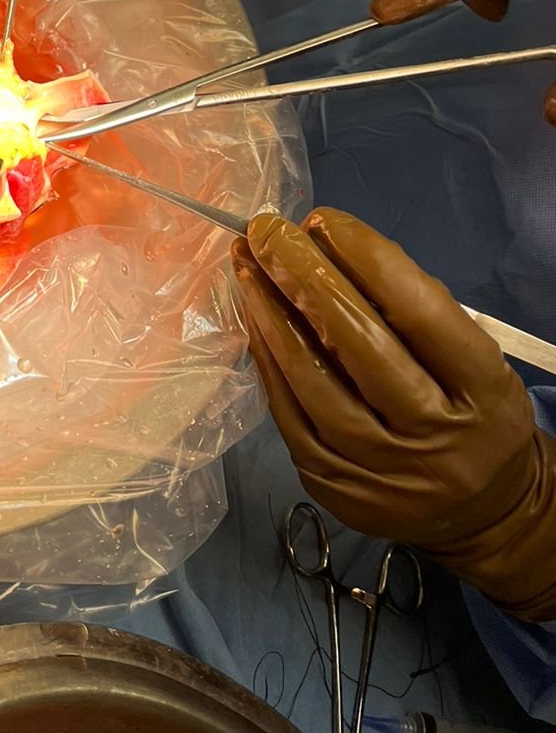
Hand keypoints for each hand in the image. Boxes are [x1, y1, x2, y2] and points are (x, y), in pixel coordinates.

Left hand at [233, 208, 555, 622]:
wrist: (485, 512)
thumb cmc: (471, 411)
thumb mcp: (471, 360)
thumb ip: (414, 311)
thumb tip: (329, 248)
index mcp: (484, 392)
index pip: (422, 314)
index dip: (366, 259)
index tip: (321, 219)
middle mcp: (436, 436)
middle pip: (361, 345)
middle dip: (305, 276)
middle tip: (266, 230)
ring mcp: (382, 472)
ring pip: (314, 383)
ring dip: (271, 314)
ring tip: (246, 266)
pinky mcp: (337, 491)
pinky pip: (289, 416)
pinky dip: (268, 362)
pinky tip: (253, 320)